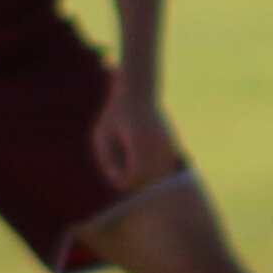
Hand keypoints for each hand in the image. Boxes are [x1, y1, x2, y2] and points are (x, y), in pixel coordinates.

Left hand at [92, 74, 178, 193]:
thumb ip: (106, 157)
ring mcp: (166, 140)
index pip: (136, 171)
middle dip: (138, 181)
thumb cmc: (115, 114)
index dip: (126, 181)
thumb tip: (114, 179)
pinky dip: (159, 170)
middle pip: (151, 174)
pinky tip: (147, 165)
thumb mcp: (102, 133)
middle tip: (124, 178)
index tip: (117, 181)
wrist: (137, 92)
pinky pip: (168, 164)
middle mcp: (154, 140)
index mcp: (137, 139)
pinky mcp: (171, 140)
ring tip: (135, 172)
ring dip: (150, 177)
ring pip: (163, 171)